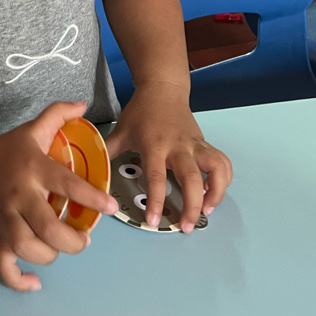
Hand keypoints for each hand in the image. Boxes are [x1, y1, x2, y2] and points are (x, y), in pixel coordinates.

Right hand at [0, 101, 117, 291]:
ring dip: (49, 256)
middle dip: (72, 240)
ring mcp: (5, 218)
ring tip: (62, 248)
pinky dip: (18, 280)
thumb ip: (58, 114)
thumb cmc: (11, 149)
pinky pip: (4, 265)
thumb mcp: (34, 128)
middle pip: (47, 227)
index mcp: (34, 169)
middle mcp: (20, 196)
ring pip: (27, 248)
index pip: (66, 184)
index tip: (110, 206)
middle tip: (85, 239)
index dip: (91, 197)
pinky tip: (35, 283)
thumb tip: (83, 104)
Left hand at [106, 82, 231, 232]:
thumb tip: (92, 170)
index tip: (154, 220)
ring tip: (207, 211)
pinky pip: (222, 162)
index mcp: (154, 144)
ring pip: (215, 168)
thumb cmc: (142, 111)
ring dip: (216, 192)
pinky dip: (223, 179)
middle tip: (186, 227)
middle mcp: (178, 146)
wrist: (163, 88)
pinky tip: (214, 193)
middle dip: (192, 205)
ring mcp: (195, 144)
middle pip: (191, 178)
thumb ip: (108, 150)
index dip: (156, 200)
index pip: (156, 176)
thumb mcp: (122, 129)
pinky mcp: (205, 143)